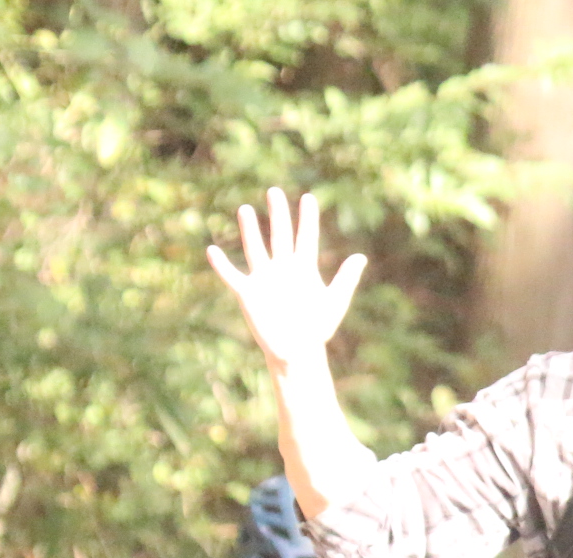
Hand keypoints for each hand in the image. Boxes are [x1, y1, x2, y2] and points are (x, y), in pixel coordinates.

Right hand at [207, 189, 366, 369]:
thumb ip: (346, 278)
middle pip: (280, 236)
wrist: (298, 351)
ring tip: (245, 209)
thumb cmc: (318, 328)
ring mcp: (264, 279)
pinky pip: (231, 276)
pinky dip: (221, 265)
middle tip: (275, 191)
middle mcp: (283, 269)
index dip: (307, 219)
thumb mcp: (335, 301)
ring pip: (256, 248)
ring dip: (250, 230)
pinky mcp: (248, 293)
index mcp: (304, 269)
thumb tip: (361, 256)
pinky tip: (212, 250)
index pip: (306, 237)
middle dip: (278, 215)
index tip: (308, 197)